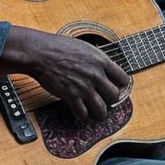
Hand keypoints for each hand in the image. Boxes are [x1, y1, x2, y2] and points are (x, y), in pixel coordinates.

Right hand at [0, 25, 130, 123]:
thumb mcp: (85, 48)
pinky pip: (83, 114)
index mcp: (101, 61)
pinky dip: (82, 116)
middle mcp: (96, 75)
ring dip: (100, 113)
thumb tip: (105, 69)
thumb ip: (97, 60)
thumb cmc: (60, 47)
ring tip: (98, 114)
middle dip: (111, 100)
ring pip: (102, 110)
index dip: (121, 84)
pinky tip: (80, 114)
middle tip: (106, 100)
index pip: (123, 79)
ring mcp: (84, 87)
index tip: (117, 87)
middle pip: (115, 96)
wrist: (41, 53)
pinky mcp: (71, 97)